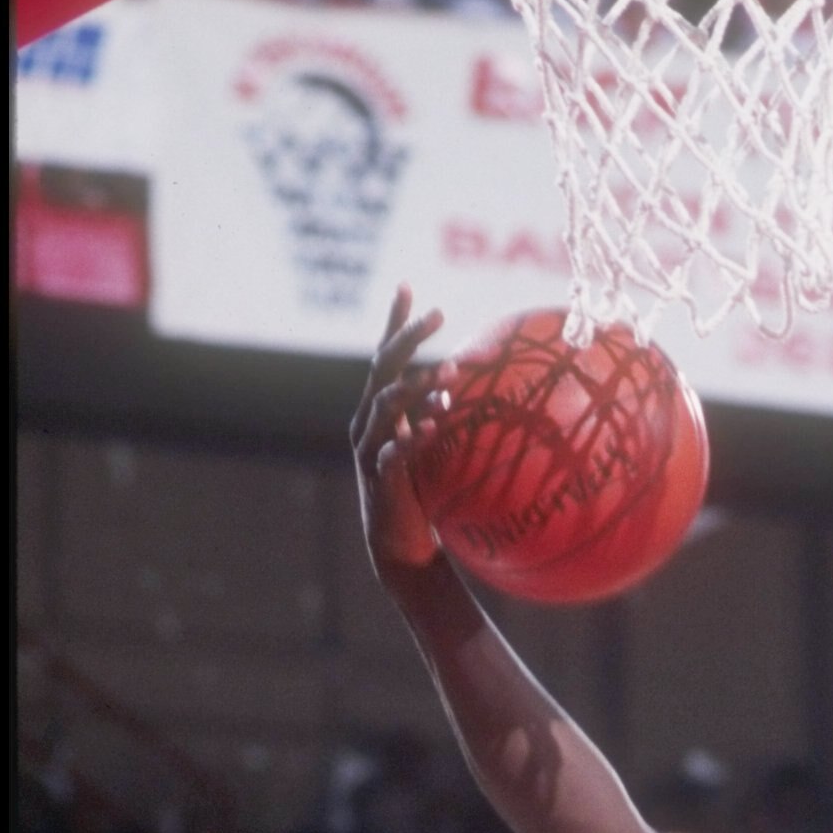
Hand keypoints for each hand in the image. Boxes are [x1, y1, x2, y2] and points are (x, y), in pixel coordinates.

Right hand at [351, 284, 452, 578]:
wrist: (402, 545)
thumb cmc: (422, 492)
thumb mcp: (432, 446)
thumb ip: (439, 412)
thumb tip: (464, 382)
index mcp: (379, 410)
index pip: (385, 356)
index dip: (394, 321)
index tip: (407, 286)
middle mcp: (367, 423)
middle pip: (383, 368)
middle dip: (408, 337)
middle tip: (439, 315)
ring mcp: (370, 449)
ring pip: (386, 405)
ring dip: (417, 385)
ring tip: (449, 372)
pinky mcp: (381, 478)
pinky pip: (396, 450)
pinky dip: (416, 434)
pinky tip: (439, 421)